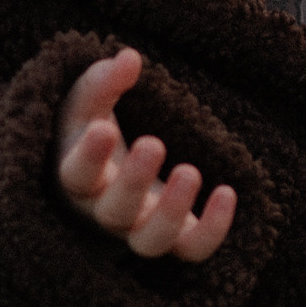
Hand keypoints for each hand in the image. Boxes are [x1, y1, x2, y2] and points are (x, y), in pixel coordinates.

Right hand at [54, 48, 236, 261]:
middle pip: (114, 212)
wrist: (113, 172)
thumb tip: (130, 58)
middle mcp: (107, 212)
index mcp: (79, 178)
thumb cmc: (95, 133)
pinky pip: (193, 249)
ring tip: (191, 172)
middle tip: (153, 143)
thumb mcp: (90, 104)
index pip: (76, 175)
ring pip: (150, 242)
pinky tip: (229, 192)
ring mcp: (141, 228)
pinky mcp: (176, 236)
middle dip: (133, 181)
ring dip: (171, 213)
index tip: (103, 127)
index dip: (88, 157)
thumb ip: (103, 81)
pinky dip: (213, 230)